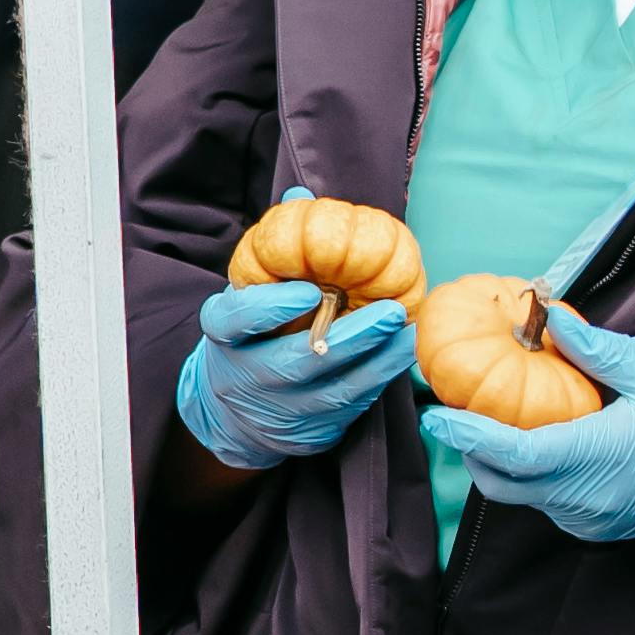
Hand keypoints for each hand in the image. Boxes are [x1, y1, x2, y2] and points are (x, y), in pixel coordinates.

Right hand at [175, 277, 415, 475]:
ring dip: (379, 361)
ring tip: (410, 332)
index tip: (310, 290)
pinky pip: (351, 407)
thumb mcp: (248, 295)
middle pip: (295, 363)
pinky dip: (381, 378)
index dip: (270, 308)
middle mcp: (246, 377)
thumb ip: (275, 258)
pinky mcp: (311, 432)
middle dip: (349, 338)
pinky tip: (405, 353)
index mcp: (224, 336)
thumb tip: (304, 202)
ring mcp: (280, 410)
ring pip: (333, 390)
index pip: (237, 321)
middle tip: (390, 312)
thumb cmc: (254, 333)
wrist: (237, 411)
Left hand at [423, 306, 634, 542]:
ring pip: (524, 496)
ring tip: (492, 420)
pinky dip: (530, 475)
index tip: (437, 414)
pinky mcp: (601, 526)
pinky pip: (548, 503)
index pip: (513, 453)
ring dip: (501, 463)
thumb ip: (594, 350)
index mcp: (598, 457)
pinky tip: (534, 441)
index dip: (468, 434)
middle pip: (504, 483)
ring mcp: (594, 519)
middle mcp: (588, 499)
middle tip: (454, 411)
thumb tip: (549, 320)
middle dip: (472, 450)